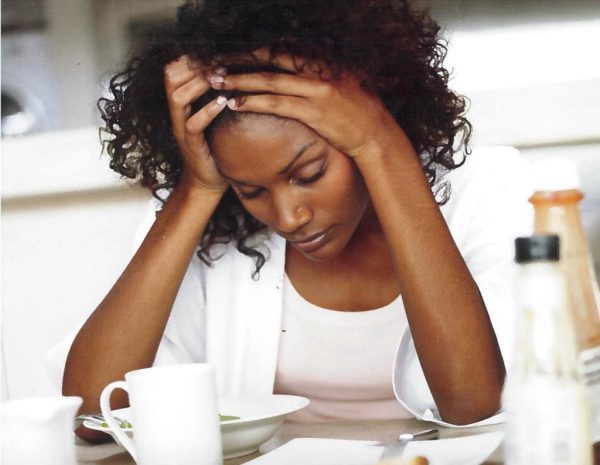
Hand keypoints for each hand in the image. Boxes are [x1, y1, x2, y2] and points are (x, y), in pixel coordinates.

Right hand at [164, 55, 227, 191]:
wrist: (208, 182)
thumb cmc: (215, 146)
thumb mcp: (214, 116)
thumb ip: (216, 94)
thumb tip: (236, 70)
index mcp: (181, 103)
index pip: (174, 69)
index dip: (190, 56)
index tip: (215, 51)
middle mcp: (177, 113)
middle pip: (171, 77)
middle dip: (194, 65)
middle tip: (220, 62)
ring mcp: (181, 128)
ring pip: (177, 97)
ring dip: (200, 83)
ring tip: (221, 77)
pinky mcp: (191, 145)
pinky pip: (193, 124)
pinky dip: (207, 111)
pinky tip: (223, 102)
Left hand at [209, 49, 410, 160]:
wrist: (376, 134)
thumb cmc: (359, 112)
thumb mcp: (343, 83)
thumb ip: (318, 75)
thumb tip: (296, 71)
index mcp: (323, 61)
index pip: (282, 50)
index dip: (255, 51)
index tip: (233, 54)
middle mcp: (318, 70)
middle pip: (270, 60)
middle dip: (240, 61)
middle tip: (215, 64)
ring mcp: (315, 90)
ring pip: (269, 81)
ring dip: (239, 82)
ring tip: (216, 83)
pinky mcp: (312, 111)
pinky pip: (276, 104)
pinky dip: (253, 102)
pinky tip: (235, 103)